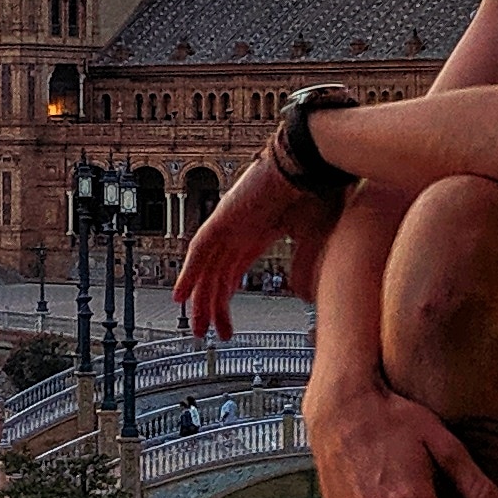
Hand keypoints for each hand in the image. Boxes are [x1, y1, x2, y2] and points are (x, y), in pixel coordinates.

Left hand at [174, 158, 334, 335]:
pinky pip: (199, 251)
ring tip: (197, 328)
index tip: (225, 322)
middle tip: (207, 333)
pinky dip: (189, 274)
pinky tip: (181, 296)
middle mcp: (238, 231)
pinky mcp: (222, 219)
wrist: (308, 164)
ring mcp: (228, 224)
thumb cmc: (317, 192)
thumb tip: (303, 294)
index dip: (226, 298)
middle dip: (212, 307)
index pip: (233, 272)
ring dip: (200, 300)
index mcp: (256, 234)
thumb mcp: (312, 239)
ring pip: (206, 270)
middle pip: (217, 276)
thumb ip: (305, 265)